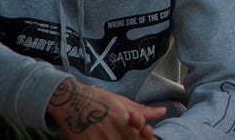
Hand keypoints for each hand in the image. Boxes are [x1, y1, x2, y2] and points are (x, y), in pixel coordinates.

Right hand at [46, 78, 166, 138]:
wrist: (70, 100)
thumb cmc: (98, 99)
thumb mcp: (122, 102)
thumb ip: (143, 111)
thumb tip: (163, 111)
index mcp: (125, 120)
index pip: (143, 137)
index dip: (147, 138)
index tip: (147, 135)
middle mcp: (113, 132)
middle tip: (132, 137)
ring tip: (118, 137)